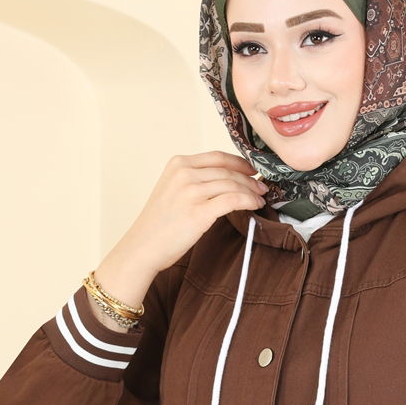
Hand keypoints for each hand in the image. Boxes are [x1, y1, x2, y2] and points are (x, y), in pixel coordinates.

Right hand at [88, 151, 268, 318]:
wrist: (143, 247)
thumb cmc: (159, 225)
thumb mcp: (172, 191)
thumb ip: (194, 181)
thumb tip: (227, 181)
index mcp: (178, 164)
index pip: (217, 157)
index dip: (240, 162)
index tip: (252, 171)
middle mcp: (184, 173)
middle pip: (228, 170)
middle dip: (250, 179)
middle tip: (262, 187)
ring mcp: (191, 191)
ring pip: (233, 184)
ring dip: (251, 191)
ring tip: (260, 198)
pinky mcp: (199, 210)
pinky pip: (233, 200)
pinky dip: (248, 201)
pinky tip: (254, 206)